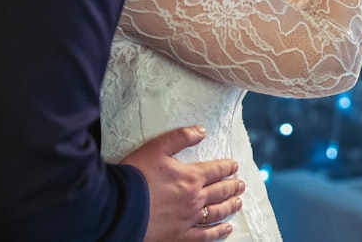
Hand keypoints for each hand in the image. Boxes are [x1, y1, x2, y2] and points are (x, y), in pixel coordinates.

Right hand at [122, 125, 243, 241]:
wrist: (121, 207)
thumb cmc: (136, 176)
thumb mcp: (157, 147)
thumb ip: (181, 137)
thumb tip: (201, 131)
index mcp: (191, 177)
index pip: (215, 170)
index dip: (227, 167)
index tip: (234, 166)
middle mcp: (195, 199)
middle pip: (220, 192)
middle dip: (232, 186)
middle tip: (241, 184)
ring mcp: (189, 219)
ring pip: (217, 213)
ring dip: (230, 206)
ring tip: (238, 203)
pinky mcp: (180, 236)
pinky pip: (205, 236)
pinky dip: (218, 232)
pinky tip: (226, 230)